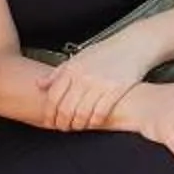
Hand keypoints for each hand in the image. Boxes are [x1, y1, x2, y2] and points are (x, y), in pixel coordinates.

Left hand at [38, 33, 154, 131]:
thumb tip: (40, 85)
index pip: (53, 97)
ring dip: (78, 124)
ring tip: (77, 127)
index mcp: (71, 68)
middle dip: (62, 122)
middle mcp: (83, 76)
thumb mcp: (78, 58)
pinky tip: (93, 123)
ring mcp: (99, 83)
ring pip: (82, 113)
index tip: (49, 122)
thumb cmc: (105, 52)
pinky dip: (94, 122)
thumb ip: (58, 73)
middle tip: (63, 128)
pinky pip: (100, 112)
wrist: (133, 45)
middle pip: (66, 108)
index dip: (49, 113)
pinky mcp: (116, 89)